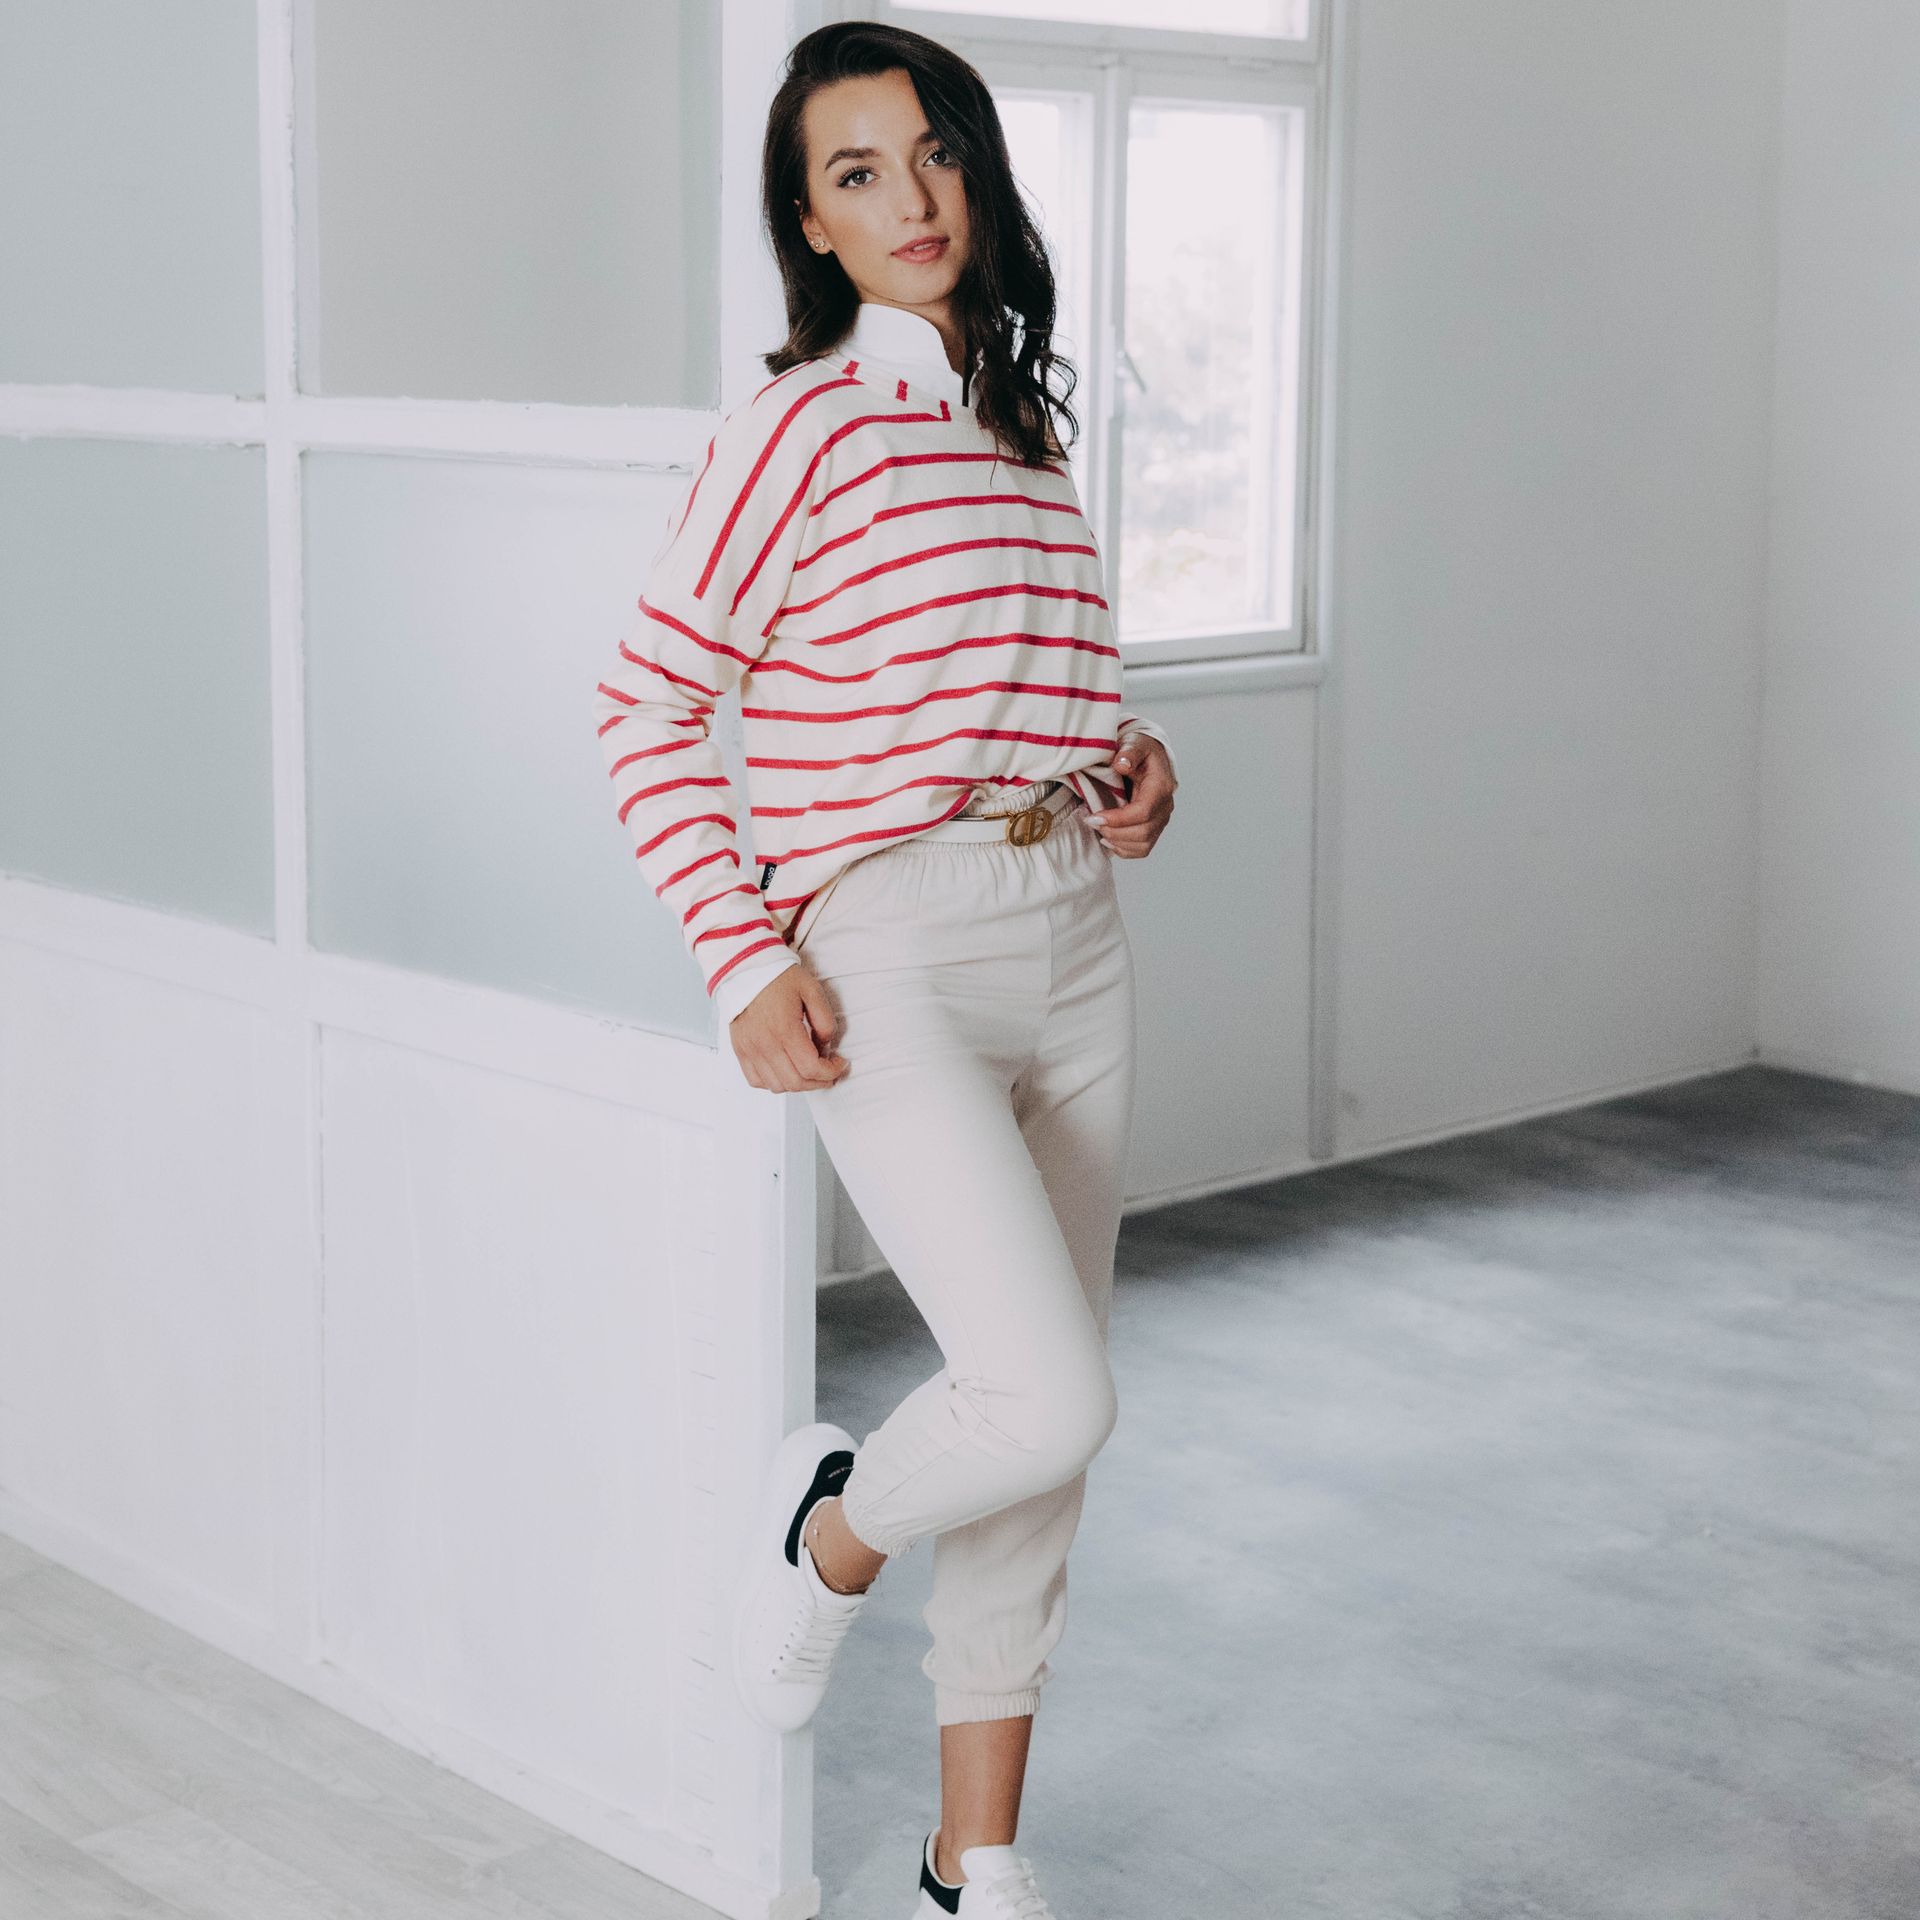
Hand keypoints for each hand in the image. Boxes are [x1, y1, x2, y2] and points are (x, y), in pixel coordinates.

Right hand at [729, 963, 850, 1092]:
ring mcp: (750, 1049)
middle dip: (819, 1082)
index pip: (811, 1068)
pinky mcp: (740, 1050)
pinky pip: (756, 1080)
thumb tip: (826, 1045)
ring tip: (808, 1071)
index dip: (831, 1072)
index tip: (840, 1064)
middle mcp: (764, 1044)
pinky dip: (773, 1083)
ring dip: (798, 1084)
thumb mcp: (812, 990)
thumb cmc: (779, 978)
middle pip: (796, 1082)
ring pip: (777, 1086)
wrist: (746, 970)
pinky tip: (785, 1070)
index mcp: (784, 1029)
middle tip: (829, 1072)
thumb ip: (825, 1020)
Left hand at [1084, 732, 1175, 857]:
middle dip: (1114, 831)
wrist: (1148, 757)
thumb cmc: (1141, 750)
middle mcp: (1165, 807)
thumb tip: (1121, 764)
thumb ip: (1129, 752)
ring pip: (1143, 845)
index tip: (1094, 817)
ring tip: (1099, 830)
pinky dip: (1124, 849)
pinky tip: (1108, 839)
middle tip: (1092, 821)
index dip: (1118, 819)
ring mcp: (1161, 820)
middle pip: (1143, 832)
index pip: (1143, 812)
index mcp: (1161, 787)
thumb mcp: (1135, 743)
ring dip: (1117, 842)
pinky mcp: (1154, 828)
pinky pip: (1142, 849)